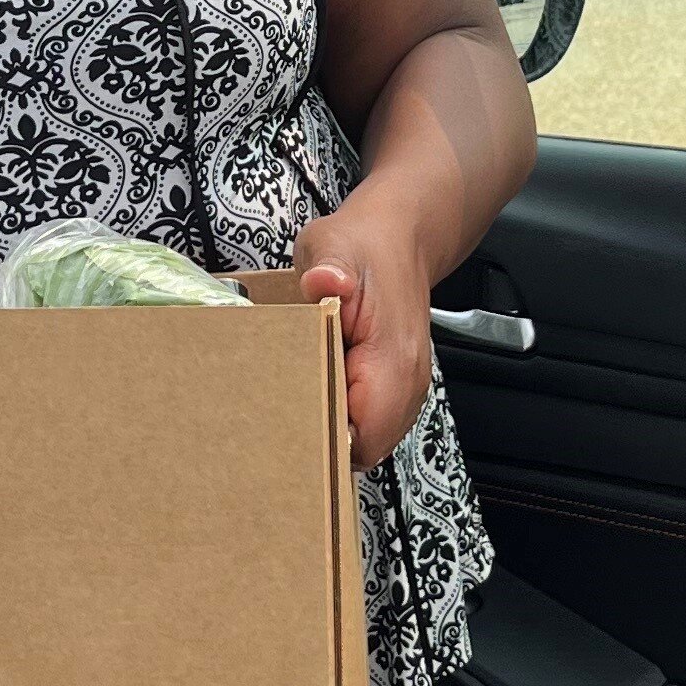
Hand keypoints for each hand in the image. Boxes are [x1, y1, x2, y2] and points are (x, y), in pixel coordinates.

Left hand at [292, 194, 434, 472]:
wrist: (399, 238)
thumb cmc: (364, 245)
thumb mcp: (336, 246)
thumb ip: (329, 267)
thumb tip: (324, 282)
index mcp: (393, 357)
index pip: (366, 435)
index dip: (326, 444)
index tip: (286, 431)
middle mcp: (406, 381)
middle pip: (367, 447)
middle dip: (325, 444)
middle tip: (279, 423)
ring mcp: (405, 386)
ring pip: (370, 440)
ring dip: (334, 432)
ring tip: (295, 409)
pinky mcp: (396, 385)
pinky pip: (370, 421)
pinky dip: (343, 418)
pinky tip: (316, 395)